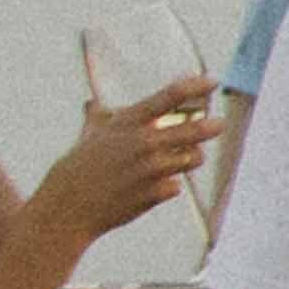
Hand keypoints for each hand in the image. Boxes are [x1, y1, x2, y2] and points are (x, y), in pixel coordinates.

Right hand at [39, 79, 213, 247]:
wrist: (69, 207)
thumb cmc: (77, 167)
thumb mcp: (89, 136)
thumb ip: (99, 117)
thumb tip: (93, 102)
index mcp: (129, 123)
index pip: (169, 96)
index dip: (194, 86)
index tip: (211, 81)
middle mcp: (144, 143)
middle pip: (193, 130)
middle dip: (210, 126)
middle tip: (219, 124)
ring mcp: (152, 169)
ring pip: (192, 158)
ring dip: (191, 158)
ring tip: (184, 158)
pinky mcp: (155, 194)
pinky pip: (176, 185)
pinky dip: (169, 185)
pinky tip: (153, 188)